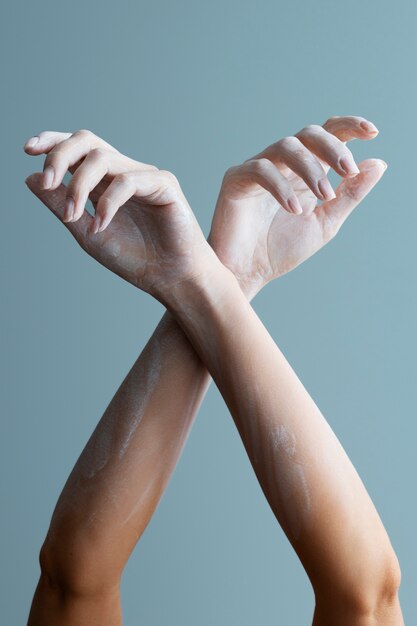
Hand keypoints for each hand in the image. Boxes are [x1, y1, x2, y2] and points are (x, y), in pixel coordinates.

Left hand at [24, 130, 217, 301]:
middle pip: (88, 141)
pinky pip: (127, 181)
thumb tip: (30, 178)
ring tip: (73, 217)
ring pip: (104, 158)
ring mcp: (145, 176)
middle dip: (60, 155)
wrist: (170, 279)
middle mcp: (123, 173)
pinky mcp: (164, 184)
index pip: (77, 149)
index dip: (52, 142)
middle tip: (47, 182)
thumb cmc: (136, 259)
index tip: (28, 150)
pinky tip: (100, 225)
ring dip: (79, 185)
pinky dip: (107, 203)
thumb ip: (61, 205)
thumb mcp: (87, 234)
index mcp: (105, 182)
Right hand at [208, 116, 385, 297]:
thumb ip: (349, 196)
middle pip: (309, 134)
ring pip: (286, 146)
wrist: (247, 273)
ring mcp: (257, 169)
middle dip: (333, 147)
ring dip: (311, 169)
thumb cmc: (280, 250)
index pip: (327, 135)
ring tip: (323, 197)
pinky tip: (294, 210)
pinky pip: (261, 170)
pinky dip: (281, 187)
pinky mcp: (236, 180)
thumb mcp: (325, 223)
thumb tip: (378, 164)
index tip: (373, 132)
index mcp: (305, 172)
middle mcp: (282, 165)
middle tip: (347, 171)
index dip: (349, 127)